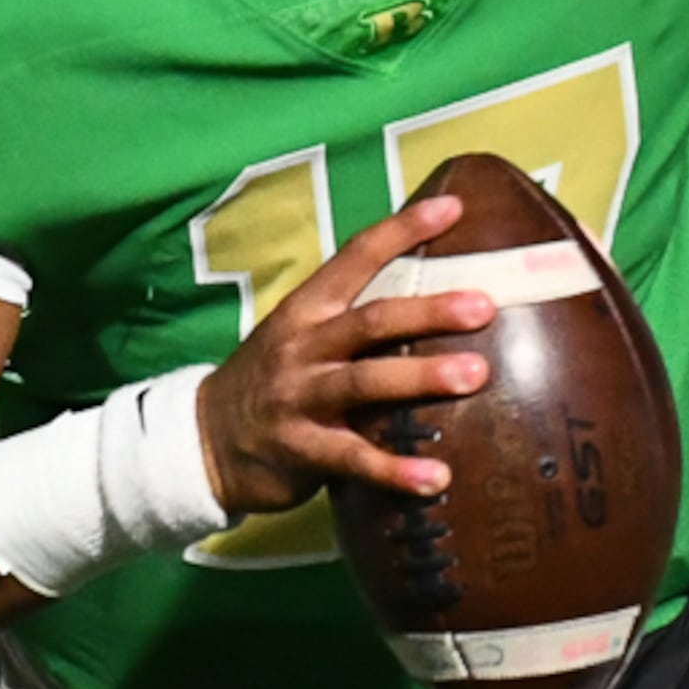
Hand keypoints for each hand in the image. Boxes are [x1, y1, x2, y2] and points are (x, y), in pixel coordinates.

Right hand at [196, 195, 499, 518]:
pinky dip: (397, 470)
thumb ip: (357, 322)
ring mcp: (300, 397)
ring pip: (365, 382)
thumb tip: (438, 298)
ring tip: (476, 376)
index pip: (355, 257)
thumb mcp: (301, 337)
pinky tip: (437, 479)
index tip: (453, 208)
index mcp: (307, 310)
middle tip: (483, 306)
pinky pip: (355, 459)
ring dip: (422, 377)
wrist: (206, 440)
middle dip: (429, 312)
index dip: (402, 230)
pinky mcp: (302, 450)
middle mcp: (303, 347)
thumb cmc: (273, 382)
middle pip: (371, 321)